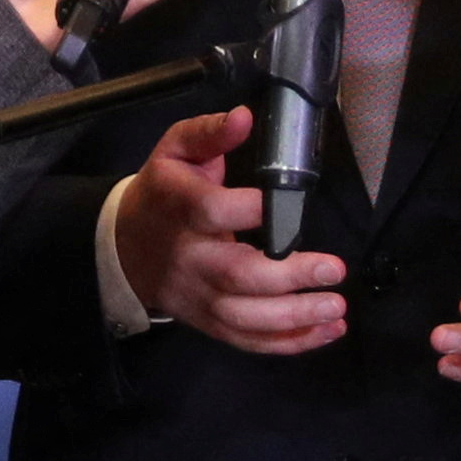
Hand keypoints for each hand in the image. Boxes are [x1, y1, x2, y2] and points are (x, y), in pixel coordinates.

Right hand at [112, 109, 348, 353]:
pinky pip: (246, 339)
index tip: (288, 204)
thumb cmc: (163, 193)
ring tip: (336, 307)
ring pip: (245, 316)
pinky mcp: (208, 321)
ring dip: (295, 319)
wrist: (124, 247)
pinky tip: (324, 331)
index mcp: (181, 208)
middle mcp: (190, 257)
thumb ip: (210, 132)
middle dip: (289, 277)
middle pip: (236, 274)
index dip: (249, 209)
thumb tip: (244, 117)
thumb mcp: (177, 150)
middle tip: (334, 270)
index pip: (212, 211)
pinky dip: (287, 343)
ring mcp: (198, 295)